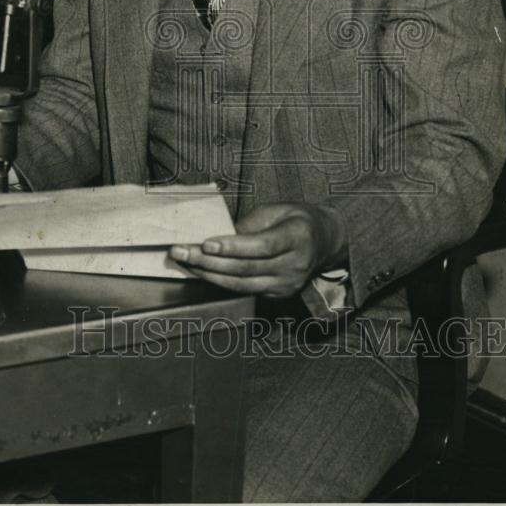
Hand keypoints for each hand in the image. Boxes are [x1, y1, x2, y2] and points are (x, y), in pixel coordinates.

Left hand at [168, 203, 346, 297]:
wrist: (325, 242)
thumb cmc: (296, 219)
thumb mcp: (276, 210)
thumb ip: (249, 224)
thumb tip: (217, 234)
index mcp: (297, 237)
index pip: (261, 246)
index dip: (232, 247)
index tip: (205, 243)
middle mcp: (294, 265)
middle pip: (246, 268)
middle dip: (209, 261)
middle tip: (180, 252)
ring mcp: (288, 284)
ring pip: (243, 284)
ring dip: (210, 275)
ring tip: (186, 263)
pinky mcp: (280, 295)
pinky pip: (246, 291)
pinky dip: (221, 282)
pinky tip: (203, 273)